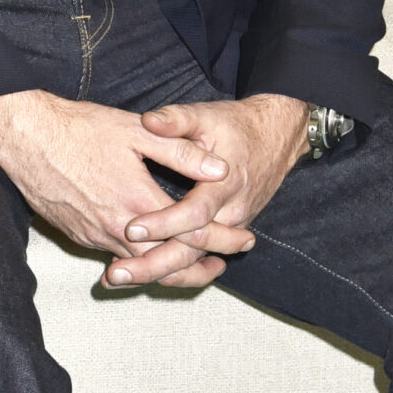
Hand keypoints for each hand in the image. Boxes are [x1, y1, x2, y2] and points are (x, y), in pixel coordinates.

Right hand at [0, 90, 258, 290]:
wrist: (24, 137)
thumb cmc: (79, 129)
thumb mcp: (137, 133)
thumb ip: (181, 153)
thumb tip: (220, 169)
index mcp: (137, 202)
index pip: (190, 234)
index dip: (222, 239)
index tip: (243, 239)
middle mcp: (116, 228)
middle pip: (168, 263)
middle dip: (200, 267)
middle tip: (224, 265)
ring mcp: (94, 236)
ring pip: (140, 267)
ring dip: (170, 268)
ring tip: (197, 267)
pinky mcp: (78, 236)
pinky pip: (116, 257)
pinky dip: (140, 261)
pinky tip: (150, 253)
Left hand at [113, 95, 310, 287]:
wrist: (276, 137)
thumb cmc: (237, 125)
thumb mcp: (207, 115)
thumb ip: (177, 119)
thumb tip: (148, 121)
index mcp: (225, 183)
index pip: (195, 213)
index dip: (164, 223)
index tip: (131, 228)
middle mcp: (231, 211)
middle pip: (194, 250)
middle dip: (155, 264)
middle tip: (117, 273)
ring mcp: (231, 226)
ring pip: (195, 259)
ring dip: (159, 272)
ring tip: (119, 278)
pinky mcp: (227, 231)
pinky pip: (198, 256)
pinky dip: (171, 268)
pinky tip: (141, 273)